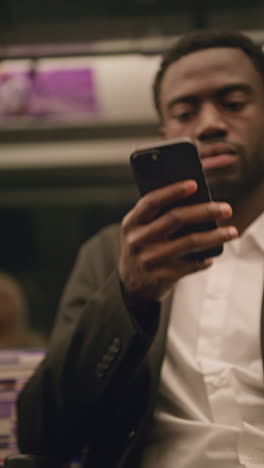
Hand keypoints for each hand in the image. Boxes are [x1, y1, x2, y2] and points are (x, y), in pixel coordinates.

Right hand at [119, 180, 237, 302]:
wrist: (132, 286)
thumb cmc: (143, 249)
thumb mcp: (139, 231)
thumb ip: (157, 216)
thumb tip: (196, 201)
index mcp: (131, 223)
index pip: (151, 201)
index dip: (172, 191)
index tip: (195, 184)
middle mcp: (138, 240)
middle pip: (176, 218)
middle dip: (205, 211)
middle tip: (226, 208)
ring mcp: (150, 259)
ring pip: (189, 242)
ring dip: (215, 236)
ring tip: (232, 232)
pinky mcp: (161, 276)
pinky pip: (191, 265)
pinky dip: (205, 260)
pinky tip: (212, 256)